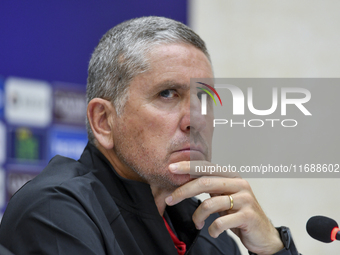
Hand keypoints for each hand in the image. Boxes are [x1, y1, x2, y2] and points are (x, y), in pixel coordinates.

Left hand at [165, 161, 283, 254]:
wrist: (263, 235)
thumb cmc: (239, 214)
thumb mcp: (223, 197)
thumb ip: (209, 187)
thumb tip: (183, 181)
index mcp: (231, 177)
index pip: (206, 167)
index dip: (188, 167)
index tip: (171, 169)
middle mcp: (239, 184)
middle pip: (204, 182)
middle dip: (183, 191)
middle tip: (170, 199)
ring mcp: (245, 199)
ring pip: (209, 204)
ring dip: (197, 217)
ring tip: (197, 224)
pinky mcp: (248, 215)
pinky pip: (220, 222)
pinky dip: (212, 229)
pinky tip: (213, 231)